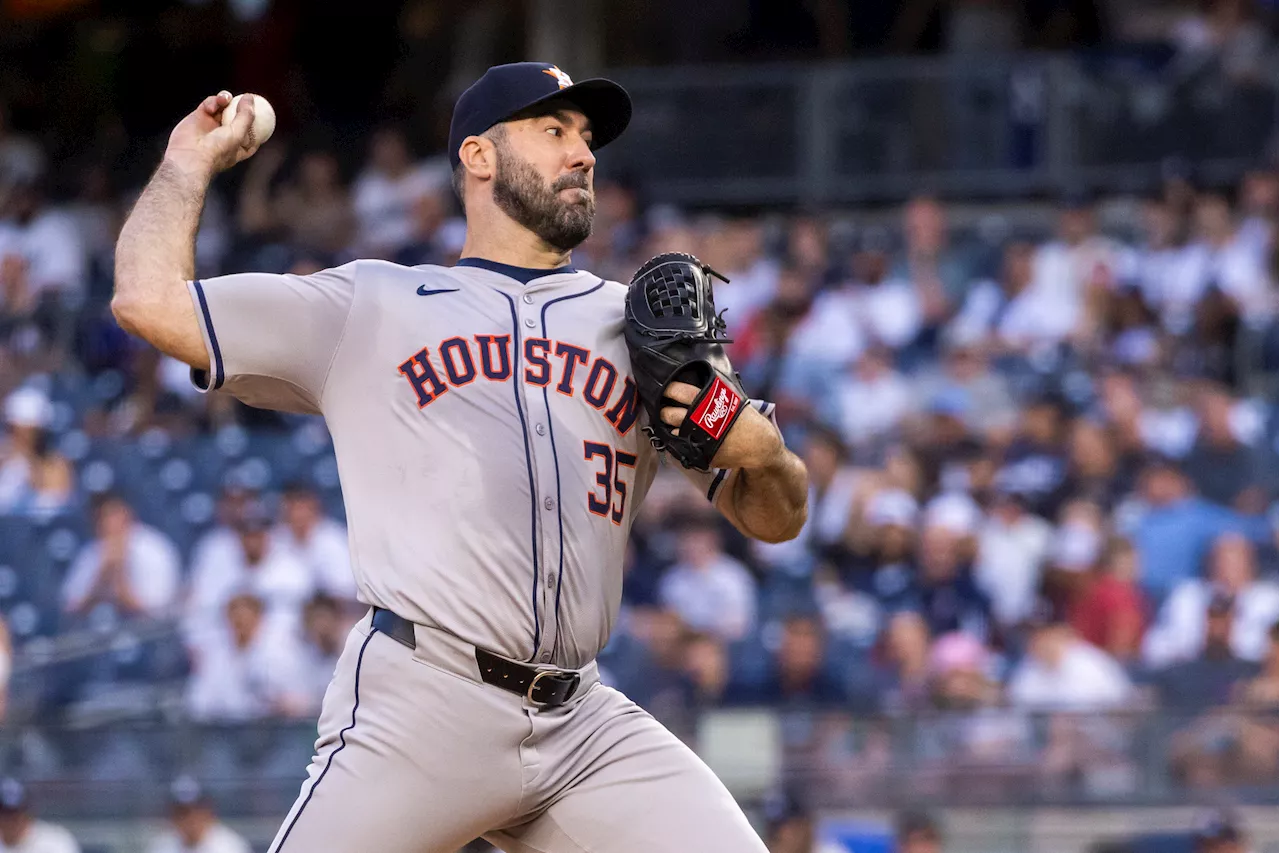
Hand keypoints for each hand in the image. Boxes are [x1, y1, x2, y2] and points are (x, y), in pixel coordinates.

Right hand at [163, 91, 260, 178]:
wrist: (189, 155)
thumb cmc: (217, 150)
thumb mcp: (238, 134)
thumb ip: (246, 116)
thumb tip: (250, 98)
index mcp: (237, 148)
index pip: (251, 138)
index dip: (257, 128)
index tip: (265, 117)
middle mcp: (224, 137)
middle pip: (236, 118)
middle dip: (241, 108)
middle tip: (246, 98)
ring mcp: (210, 126)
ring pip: (222, 108)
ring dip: (226, 100)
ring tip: (225, 98)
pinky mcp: (198, 118)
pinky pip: (209, 104)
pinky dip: (213, 101)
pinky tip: (214, 103)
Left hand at [661, 381, 782, 469]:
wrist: (759, 445)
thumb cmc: (746, 420)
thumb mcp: (732, 400)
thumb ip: (713, 394)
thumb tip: (695, 384)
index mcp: (709, 402)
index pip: (682, 392)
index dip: (670, 390)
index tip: (665, 389)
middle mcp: (702, 419)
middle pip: (671, 414)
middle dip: (663, 412)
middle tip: (663, 411)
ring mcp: (700, 438)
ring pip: (674, 431)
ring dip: (669, 428)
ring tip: (672, 425)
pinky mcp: (701, 453)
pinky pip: (682, 447)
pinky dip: (681, 442)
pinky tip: (684, 438)